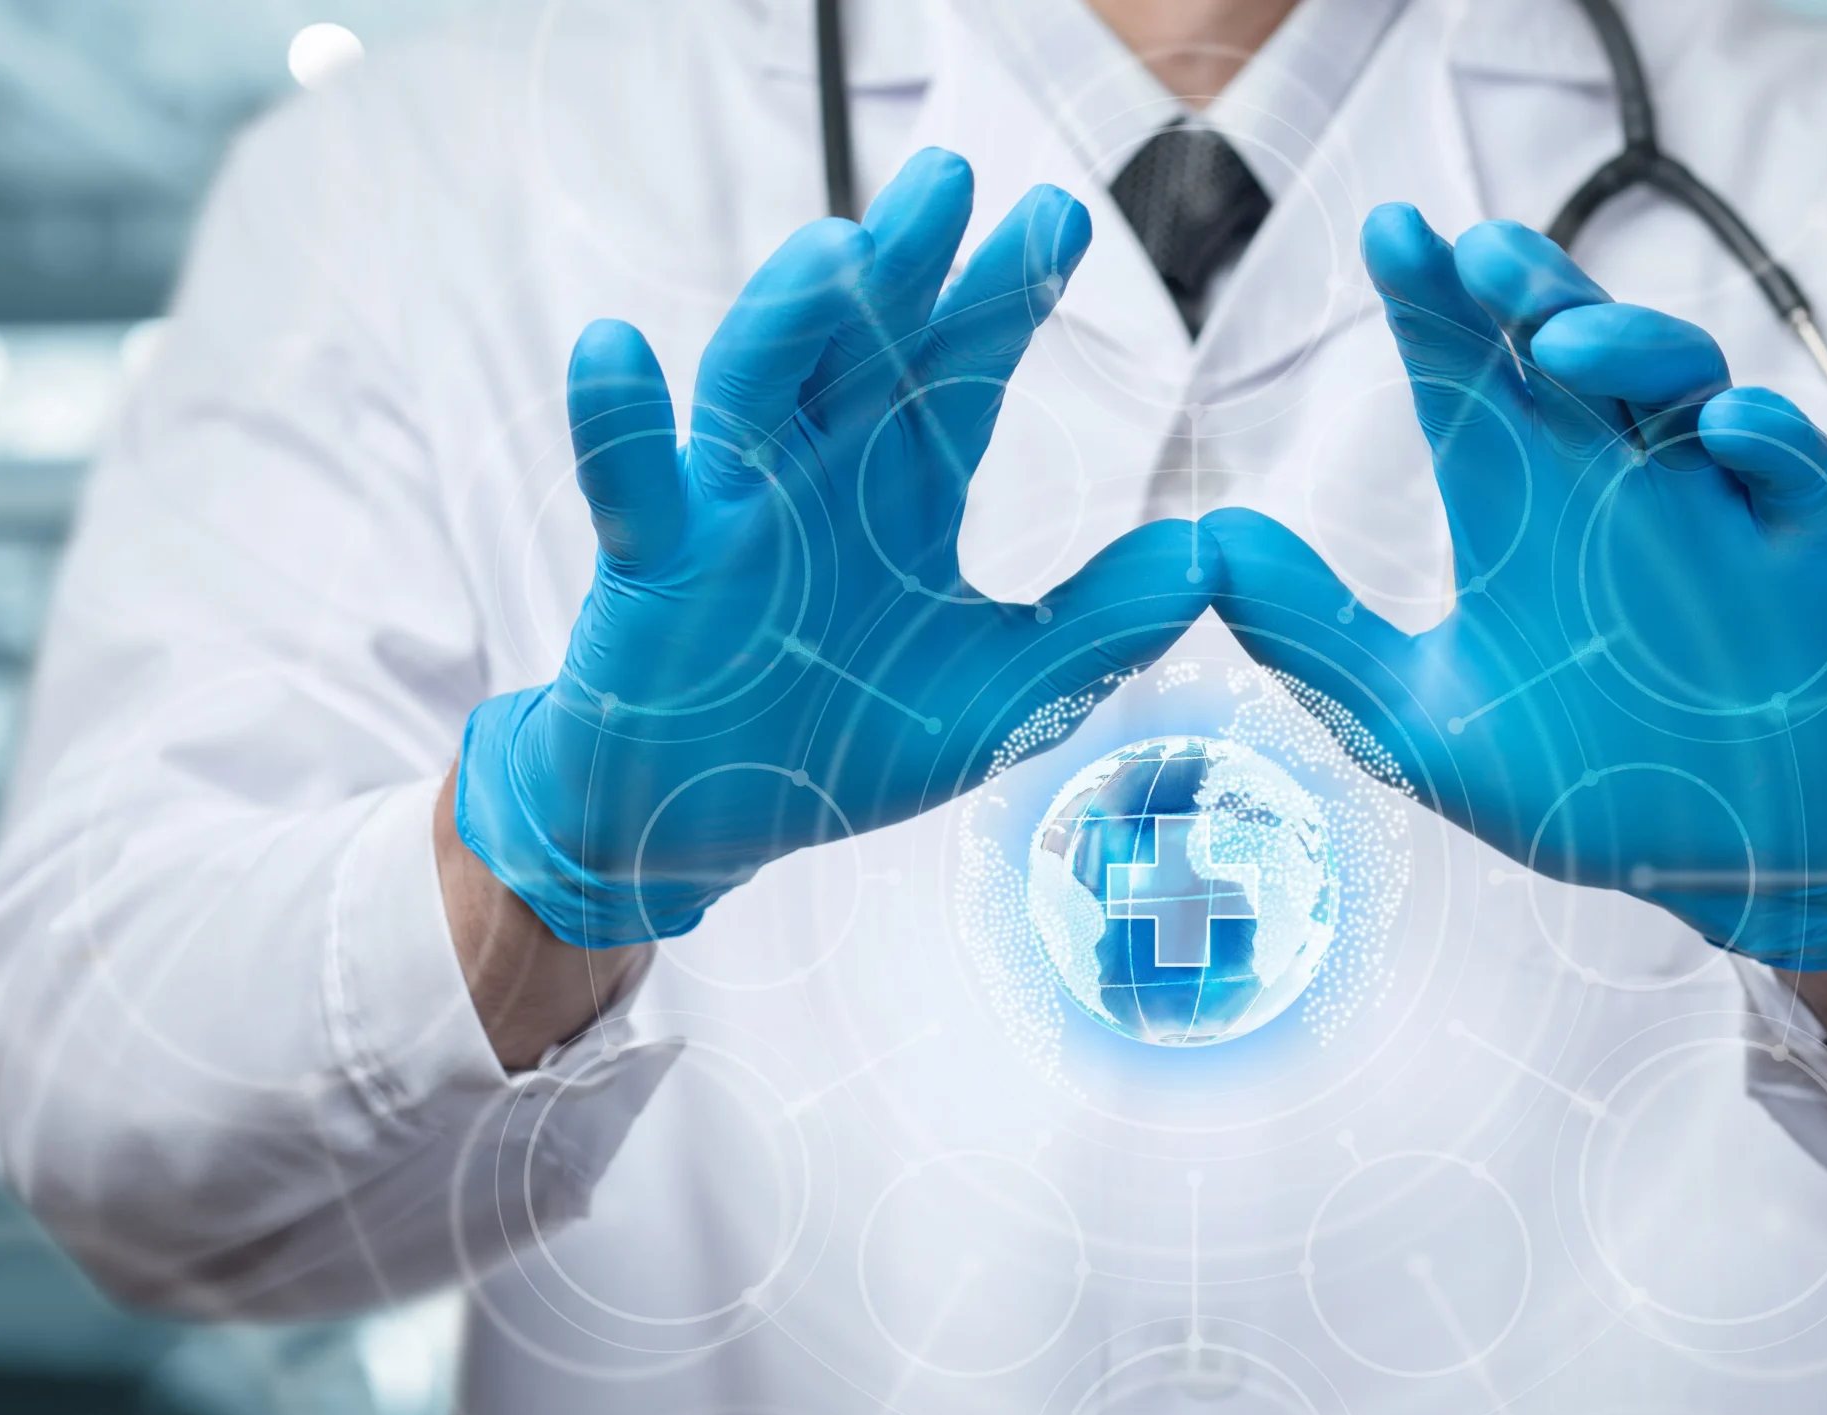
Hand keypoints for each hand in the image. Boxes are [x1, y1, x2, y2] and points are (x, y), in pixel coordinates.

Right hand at [457, 150, 1211, 947]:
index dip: (1005, 297)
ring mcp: (730, 508)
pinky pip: (631, 484)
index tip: (1058, 217)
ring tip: (838, 249)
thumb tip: (1212, 556)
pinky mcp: (651, 565)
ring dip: (791, 316)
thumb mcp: (1000, 699)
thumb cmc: (839, 746)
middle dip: (906, 264)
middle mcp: (820, 471)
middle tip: (951, 175)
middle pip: (865, 347)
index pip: (964, 370)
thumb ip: (1099, 629)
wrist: (706, 826)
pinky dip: (616, 421)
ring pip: (758, 385)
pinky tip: (614, 345)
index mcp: (905, 487)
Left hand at [1207, 206, 1826, 971]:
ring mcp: (1712, 506)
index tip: (1387, 232)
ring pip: (1682, 381)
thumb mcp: (1415, 724)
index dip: (1431, 301)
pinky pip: (1794, 472)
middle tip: (1477, 256)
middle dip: (1530, 287)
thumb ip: (1313, 637)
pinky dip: (1762, 442)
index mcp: (1520, 503)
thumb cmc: (1580, 780)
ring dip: (1632, 346)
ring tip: (1565, 345)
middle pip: (1572, 345)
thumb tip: (1205, 545)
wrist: (1721, 859)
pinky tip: (1718, 434)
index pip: (1468, 375)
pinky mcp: (1801, 552)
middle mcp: (1611, 480)